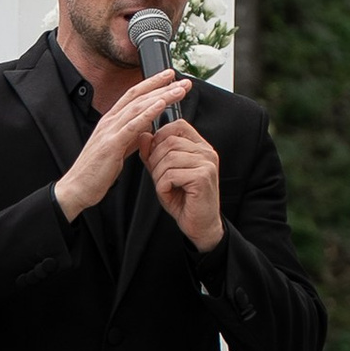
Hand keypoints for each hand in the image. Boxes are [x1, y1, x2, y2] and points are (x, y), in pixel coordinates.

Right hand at [53, 73, 191, 222]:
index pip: (133, 95)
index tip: (170, 77)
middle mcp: (109, 121)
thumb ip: (131, 136)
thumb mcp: (118, 149)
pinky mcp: (111, 145)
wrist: (77, 188)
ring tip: (178, 89)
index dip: (152, 84)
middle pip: (138, 96)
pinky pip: (132, 125)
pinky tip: (161, 104)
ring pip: (138, 106)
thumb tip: (147, 128)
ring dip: (161, 96)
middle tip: (182, 79)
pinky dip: (148, 113)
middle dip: (161, 85)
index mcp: (111, 121)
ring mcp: (109, 131)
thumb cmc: (96, 171)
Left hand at [143, 112, 224, 252]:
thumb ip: (153, 154)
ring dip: (158, 176)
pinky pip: (171, 174)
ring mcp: (206, 164)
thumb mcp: (164, 173)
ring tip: (165, 187)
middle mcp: (206, 152)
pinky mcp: (202, 177)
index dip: (160, 137)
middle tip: (159, 178)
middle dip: (155, 160)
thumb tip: (143, 135)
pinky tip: (170, 193)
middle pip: (169, 142)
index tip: (155, 155)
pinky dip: (163, 186)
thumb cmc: (184, 199)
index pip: (178, 126)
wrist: (199, 224)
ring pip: (168, 158)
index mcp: (200, 147)